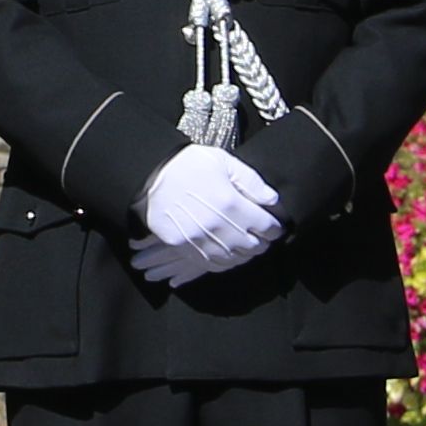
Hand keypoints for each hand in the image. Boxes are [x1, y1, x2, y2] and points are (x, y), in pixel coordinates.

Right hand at [133, 145, 282, 284]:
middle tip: (264, 239)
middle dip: (262, 243)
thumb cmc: (187, 164)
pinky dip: (224, 263)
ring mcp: (199, 238)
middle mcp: (218, 225)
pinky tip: (229, 257)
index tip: (276, 227)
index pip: (265, 225)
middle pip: (252, 245)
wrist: (149, 173)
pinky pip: (210, 263)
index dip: (275, 228)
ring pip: (233, 258)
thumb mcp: (223, 162)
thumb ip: (251, 182)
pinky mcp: (183, 246)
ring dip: (245, 255)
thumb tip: (272, 200)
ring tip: (248, 249)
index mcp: (231, 202)